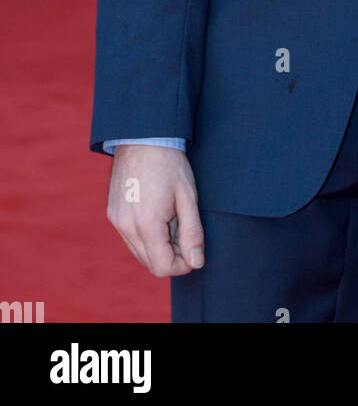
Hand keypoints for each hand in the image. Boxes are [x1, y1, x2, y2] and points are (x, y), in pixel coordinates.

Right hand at [107, 144, 204, 277]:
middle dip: (171, 256)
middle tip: (185, 231)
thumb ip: (192, 232)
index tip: (194, 251)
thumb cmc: (169, 164)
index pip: (163, 267)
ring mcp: (116, 222)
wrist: (143, 138)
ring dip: (158, 248)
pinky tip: (157, 214)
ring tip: (172, 219)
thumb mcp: (188, 196)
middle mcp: (126, 227)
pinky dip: (145, 237)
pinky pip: (130, 238)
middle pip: (150, 264)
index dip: (182, 266)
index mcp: (146, 225)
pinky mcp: (112, 214)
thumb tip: (196, 262)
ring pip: (139, 252)